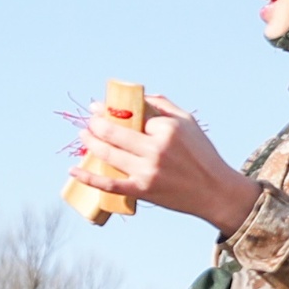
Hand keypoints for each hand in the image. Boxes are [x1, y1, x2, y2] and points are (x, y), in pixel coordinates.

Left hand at [73, 92, 260, 232]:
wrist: (215, 192)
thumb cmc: (202, 154)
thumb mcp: (188, 123)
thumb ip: (163, 106)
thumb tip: (138, 97)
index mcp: (167, 129)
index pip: (135, 116)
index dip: (117, 112)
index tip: (102, 106)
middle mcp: (155, 149)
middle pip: (115, 132)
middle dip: (97, 123)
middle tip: (89, 119)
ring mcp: (147, 171)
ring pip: (109, 154)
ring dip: (91, 142)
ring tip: (83, 134)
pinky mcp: (142, 190)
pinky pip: (110, 184)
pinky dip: (89, 178)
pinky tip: (73, 170)